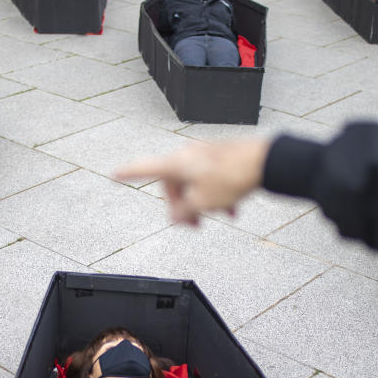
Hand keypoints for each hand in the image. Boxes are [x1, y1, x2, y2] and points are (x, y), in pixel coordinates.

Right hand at [116, 139, 270, 224]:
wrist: (263, 161)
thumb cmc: (233, 177)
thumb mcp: (203, 203)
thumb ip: (183, 212)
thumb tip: (175, 217)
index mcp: (176, 163)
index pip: (144, 168)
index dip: (127, 173)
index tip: (113, 174)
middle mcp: (186, 154)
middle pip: (174, 183)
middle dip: (183, 205)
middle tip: (194, 224)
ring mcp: (204, 153)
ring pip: (194, 182)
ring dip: (204, 201)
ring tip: (221, 215)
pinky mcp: (219, 155)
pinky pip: (209, 177)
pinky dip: (216, 193)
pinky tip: (231, 208)